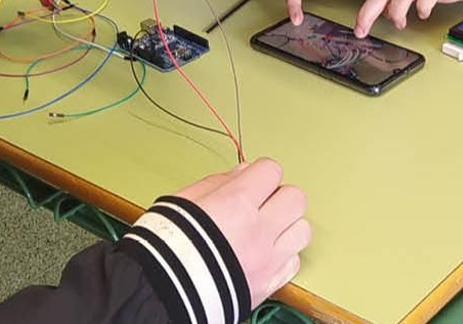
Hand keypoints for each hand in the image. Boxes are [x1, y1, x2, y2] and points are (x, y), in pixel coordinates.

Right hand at [174, 158, 310, 304]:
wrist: (159, 292)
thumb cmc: (164, 247)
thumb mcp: (183, 201)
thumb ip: (217, 182)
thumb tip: (242, 172)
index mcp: (237, 204)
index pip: (272, 171)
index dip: (261, 173)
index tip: (254, 179)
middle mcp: (258, 230)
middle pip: (296, 198)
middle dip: (280, 196)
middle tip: (263, 203)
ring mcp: (266, 260)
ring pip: (302, 230)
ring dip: (287, 226)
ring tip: (267, 229)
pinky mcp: (267, 285)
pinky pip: (294, 262)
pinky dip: (284, 256)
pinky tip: (265, 253)